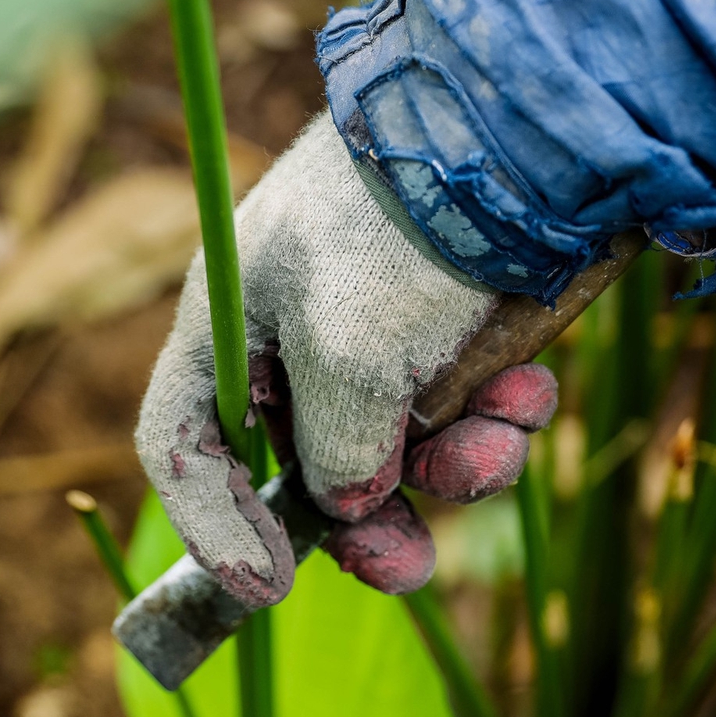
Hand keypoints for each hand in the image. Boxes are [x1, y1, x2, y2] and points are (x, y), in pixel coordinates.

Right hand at [134, 114, 559, 606]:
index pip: (183, 441)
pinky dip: (501, 411)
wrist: (519, 129)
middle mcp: (298, 329)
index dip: (210, 524)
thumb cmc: (403, 230)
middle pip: (311, 466)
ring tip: (504, 440)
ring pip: (407, 443)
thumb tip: (353, 498)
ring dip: (457, 463)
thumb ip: (338, 453)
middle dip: (369, 521)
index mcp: (234, 322)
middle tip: (414, 568)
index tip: (269, 588)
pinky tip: (532, 392)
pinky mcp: (458, 316)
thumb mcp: (351, 358)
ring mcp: (383, 323)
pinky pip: (471, 399)